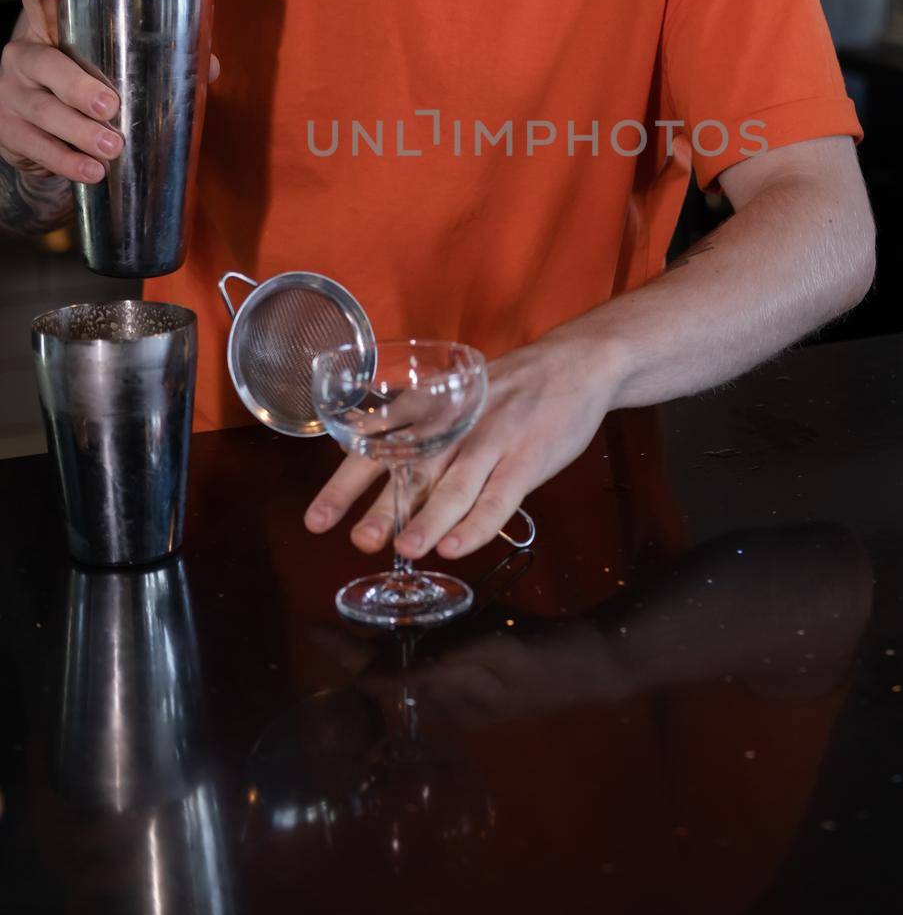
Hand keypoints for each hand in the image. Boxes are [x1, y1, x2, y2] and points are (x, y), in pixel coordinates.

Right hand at [0, 0, 220, 183]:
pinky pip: (36, 148)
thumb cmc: (78, 83)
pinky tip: (91, 171)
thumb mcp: (98, 61)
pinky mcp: (8, 132)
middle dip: (76, 86)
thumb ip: (151, 57)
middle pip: (43, 63)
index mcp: (46, 29)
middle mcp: (22, 56)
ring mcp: (10, 94)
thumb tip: (211, 66)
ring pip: (42, 111)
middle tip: (110, 105)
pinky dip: (66, 162)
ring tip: (111, 147)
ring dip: (78, 132)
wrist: (28, 128)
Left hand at [304, 328, 628, 559]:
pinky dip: (477, 525)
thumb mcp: (454, 397)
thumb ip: (420, 431)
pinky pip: (499, 497)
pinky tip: (457, 547)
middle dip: (382, 508)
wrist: (574, 364)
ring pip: (454, 486)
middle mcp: (454, 426)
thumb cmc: (508, 390)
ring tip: (405, 550)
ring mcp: (493, 441)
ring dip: (428, 520)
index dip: (344, 485)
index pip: (376, 448)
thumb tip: (376, 473)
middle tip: (358, 540)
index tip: (316, 522)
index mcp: (430, 411)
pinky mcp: (528, 458)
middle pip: (412, 471)